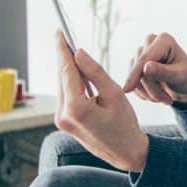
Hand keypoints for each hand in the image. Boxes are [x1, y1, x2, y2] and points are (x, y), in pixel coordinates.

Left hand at [54, 30, 149, 172]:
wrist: (127, 153)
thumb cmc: (125, 124)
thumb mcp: (114, 93)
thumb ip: (95, 72)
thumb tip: (78, 53)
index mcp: (75, 108)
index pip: (66, 70)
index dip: (63, 49)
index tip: (59, 33)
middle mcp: (63, 114)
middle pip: (62, 77)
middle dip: (64, 57)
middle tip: (64, 37)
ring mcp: (61, 120)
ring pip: (63, 86)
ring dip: (69, 70)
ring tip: (74, 53)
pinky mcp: (64, 122)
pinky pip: (66, 96)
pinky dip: (72, 83)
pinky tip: (79, 74)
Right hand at [122, 33, 186, 105]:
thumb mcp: (180, 77)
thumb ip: (163, 72)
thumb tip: (146, 68)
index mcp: (164, 40)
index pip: (144, 59)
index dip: (135, 75)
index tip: (126, 90)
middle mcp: (151, 42)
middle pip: (139, 69)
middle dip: (151, 89)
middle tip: (167, 100)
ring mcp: (142, 52)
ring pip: (134, 76)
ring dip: (148, 93)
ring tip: (165, 98)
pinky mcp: (137, 64)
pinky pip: (132, 81)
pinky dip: (143, 93)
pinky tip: (157, 95)